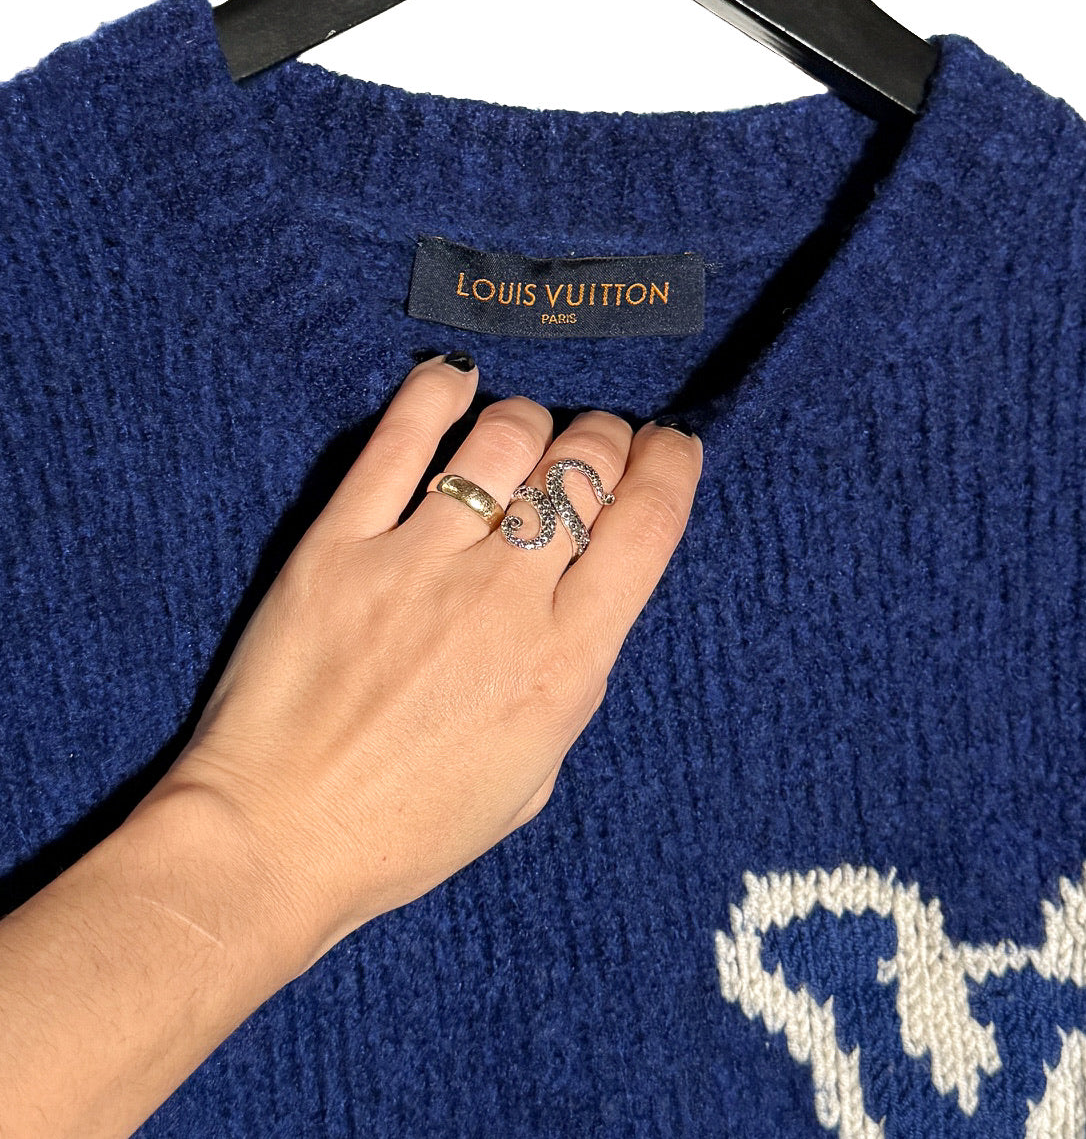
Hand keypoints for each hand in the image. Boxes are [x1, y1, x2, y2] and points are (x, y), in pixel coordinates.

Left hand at [153, 353, 703, 973]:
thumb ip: (568, 672)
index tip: (670, 447)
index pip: (647, 523)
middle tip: (592, 447)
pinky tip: (452, 381)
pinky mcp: (339, 544)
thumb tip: (583, 588)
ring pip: (504, 439)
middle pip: (583, 467)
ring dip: (531, 421)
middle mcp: (503, 599)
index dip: (671, 465)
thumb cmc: (409, 827)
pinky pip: (400, 440)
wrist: (277, 841)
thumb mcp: (534, 773)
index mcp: (565, 663)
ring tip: (524, 433)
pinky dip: (436, 393)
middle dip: (604, 439)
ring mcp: (418, 562)